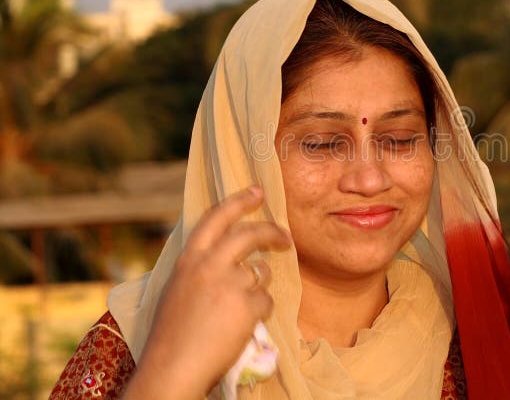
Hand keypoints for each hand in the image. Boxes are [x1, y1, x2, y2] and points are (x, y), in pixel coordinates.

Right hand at [124, 186, 291, 398]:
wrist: (172, 369)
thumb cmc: (172, 335)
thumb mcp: (178, 289)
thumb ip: (200, 268)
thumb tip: (226, 253)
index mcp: (189, 260)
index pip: (216, 217)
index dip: (238, 201)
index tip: (257, 191)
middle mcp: (209, 265)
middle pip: (249, 234)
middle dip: (272, 231)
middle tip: (285, 236)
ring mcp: (230, 283)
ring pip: (262, 272)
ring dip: (258, 287)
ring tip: (237, 311)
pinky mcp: (247, 305)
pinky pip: (265, 301)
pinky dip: (259, 313)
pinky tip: (240, 327)